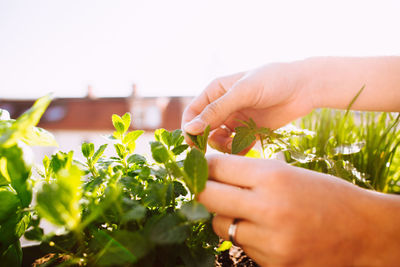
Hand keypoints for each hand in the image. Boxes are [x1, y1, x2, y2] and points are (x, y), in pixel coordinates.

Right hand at [182, 62, 313, 152]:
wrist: (305, 87)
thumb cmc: (273, 80)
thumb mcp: (243, 92)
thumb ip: (217, 110)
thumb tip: (191, 128)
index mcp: (215, 92)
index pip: (193, 113)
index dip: (190, 129)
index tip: (194, 144)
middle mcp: (223, 107)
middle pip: (204, 130)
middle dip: (207, 141)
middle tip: (217, 149)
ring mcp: (236, 120)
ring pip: (218, 141)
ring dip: (224, 147)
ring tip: (238, 145)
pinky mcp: (249, 132)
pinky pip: (235, 146)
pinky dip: (238, 150)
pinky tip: (248, 146)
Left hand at [198, 154, 399, 265]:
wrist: (362, 231)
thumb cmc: (324, 194)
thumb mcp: (287, 172)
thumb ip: (248, 173)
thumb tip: (211, 173)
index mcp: (272, 176)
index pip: (216, 167)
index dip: (205, 166)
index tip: (203, 167)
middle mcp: (267, 208)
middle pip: (207, 196)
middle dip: (203, 190)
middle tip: (207, 187)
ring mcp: (269, 240)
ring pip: (220, 225)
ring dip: (225, 217)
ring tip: (245, 212)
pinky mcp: (273, 263)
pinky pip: (241, 246)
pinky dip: (246, 236)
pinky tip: (265, 231)